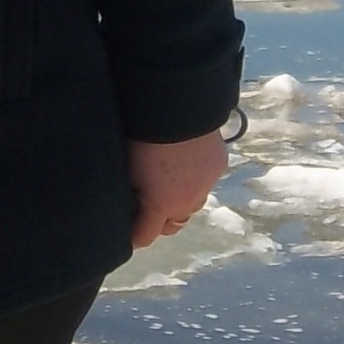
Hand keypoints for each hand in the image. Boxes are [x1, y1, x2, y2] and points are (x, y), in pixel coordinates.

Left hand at [127, 130, 227, 248]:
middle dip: (159, 221)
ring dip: (179, 201)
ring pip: (192, 204)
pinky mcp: (219, 165)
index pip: (145, 236)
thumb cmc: (141, 136)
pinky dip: (195, 179)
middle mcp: (187, 202)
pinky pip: (205, 181)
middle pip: (172, 224)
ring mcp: (206, 184)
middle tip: (145, 207)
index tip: (126, 233)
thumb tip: (124, 200)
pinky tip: (184, 163)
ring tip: (166, 184)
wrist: (176, 106)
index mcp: (161, 206)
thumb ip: (128, 193)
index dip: (133, 236)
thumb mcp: (127, 169)